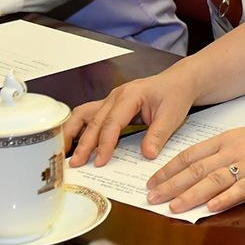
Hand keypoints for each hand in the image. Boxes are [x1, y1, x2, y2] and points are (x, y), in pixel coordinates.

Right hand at [65, 68, 197, 169]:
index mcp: (130, 95)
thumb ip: (158, 135)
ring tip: (65, 151)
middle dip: (84, 144)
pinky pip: (90, 115)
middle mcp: (116, 95)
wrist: (179, 81)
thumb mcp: (172, 115)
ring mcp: (111, 99)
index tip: (100, 161)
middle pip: (94, 121)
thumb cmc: (175, 94)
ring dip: (74, 132)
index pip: (112, 122)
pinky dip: (80, 128)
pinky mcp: (111, 105)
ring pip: (85, 114)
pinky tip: (74, 141)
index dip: (105, 143)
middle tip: (76, 163)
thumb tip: (147, 154)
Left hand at [144, 117, 244, 215]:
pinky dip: (226, 198)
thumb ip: (223, 151)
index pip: (190, 154)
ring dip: (191, 195)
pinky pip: (242, 189)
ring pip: (214, 180)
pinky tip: (212, 208)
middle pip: (196, 169)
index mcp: (227, 139)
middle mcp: (234, 151)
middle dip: (170, 185)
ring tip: (173, 207)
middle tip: (151, 198)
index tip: (152, 181)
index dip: (169, 169)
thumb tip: (200, 167)